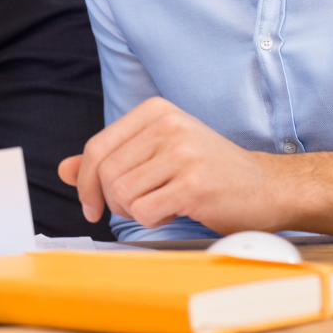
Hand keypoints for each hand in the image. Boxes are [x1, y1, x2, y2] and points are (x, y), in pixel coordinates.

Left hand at [58, 97, 283, 234]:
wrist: (268, 186)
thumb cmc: (208, 170)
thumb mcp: (157, 152)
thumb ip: (112, 159)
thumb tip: (64, 170)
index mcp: (154, 111)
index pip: (97, 147)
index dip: (85, 181)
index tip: (89, 205)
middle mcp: (166, 125)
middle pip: (106, 173)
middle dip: (112, 201)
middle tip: (137, 207)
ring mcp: (181, 153)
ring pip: (122, 194)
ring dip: (135, 211)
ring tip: (162, 204)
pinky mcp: (193, 184)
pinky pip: (144, 212)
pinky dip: (153, 221)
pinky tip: (175, 212)